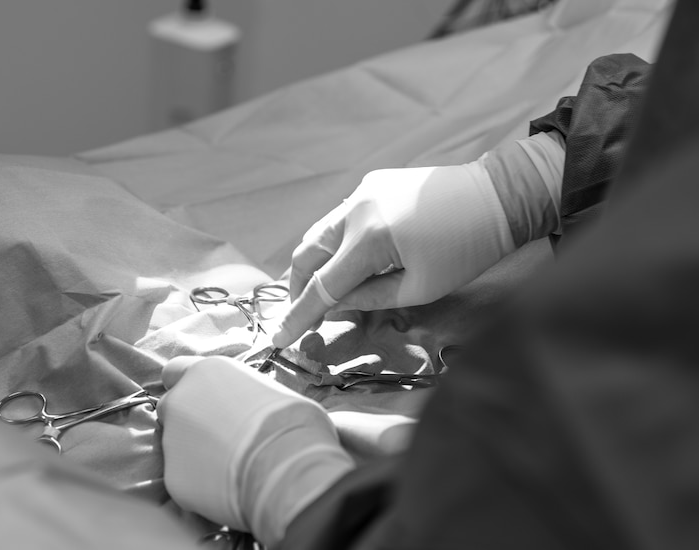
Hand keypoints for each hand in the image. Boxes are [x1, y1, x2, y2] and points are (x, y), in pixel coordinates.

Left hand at [157, 356, 353, 547]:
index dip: (188, 386)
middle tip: (222, 437)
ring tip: (232, 465)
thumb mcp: (272, 393)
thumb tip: (258, 410)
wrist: (286, 466)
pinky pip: (185, 479)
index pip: (175, 371)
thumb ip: (247, 397)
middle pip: (174, 410)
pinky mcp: (173, 477)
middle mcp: (179, 401)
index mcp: (204, 373)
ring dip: (197, 453)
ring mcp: (171, 441)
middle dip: (190, 422)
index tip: (203, 398)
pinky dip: (200, 483)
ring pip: (178, 446)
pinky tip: (227, 486)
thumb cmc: (291, 422)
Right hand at [273, 163, 515, 347]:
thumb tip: (335, 303)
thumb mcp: (420, 288)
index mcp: (370, 239)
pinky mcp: (373, 182)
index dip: (299, 315)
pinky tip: (349, 259)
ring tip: (321, 290)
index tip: (279, 338)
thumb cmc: (467, 249)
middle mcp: (356, 208)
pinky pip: (341, 217)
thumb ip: (370, 298)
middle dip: (298, 286)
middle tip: (300, 313)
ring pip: (320, 232)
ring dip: (315, 263)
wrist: (498, 196)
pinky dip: (335, 242)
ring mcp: (362, 190)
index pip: (322, 285)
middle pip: (307, 253)